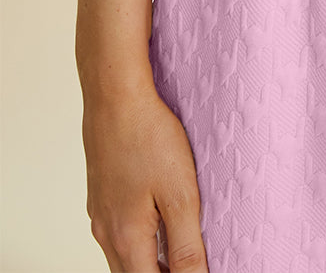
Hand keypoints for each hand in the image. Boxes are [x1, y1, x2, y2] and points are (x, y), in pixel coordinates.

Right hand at [81, 83, 209, 271]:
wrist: (115, 96)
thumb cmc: (148, 137)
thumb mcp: (179, 194)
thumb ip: (186, 245)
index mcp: (126, 239)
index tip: (199, 268)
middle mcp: (106, 232)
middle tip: (193, 263)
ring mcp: (100, 213)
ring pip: (124, 256)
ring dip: (150, 259)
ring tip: (181, 245)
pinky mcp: (101, 194)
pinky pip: (119, 231)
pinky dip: (140, 237)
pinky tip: (160, 217)